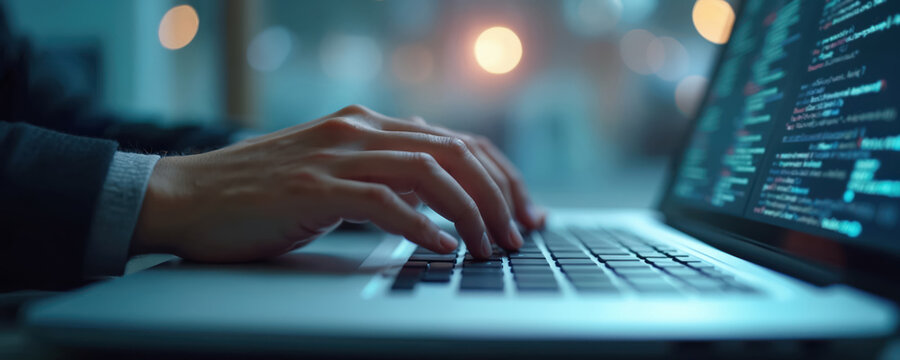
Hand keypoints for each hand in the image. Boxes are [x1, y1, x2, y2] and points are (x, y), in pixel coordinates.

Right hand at [132, 105, 545, 261]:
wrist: (186, 196)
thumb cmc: (259, 195)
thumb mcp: (332, 174)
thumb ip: (382, 175)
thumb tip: (440, 202)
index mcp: (367, 126)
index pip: (457, 141)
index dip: (500, 175)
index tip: (524, 211)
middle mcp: (358, 132)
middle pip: (455, 152)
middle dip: (498, 194)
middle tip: (518, 233)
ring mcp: (335, 157)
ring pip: (429, 174)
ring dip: (470, 213)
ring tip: (488, 247)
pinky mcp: (313, 187)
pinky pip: (384, 202)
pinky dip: (421, 225)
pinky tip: (442, 248)